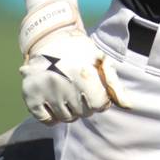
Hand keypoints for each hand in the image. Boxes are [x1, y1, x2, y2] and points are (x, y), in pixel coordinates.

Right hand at [19, 4, 127, 122]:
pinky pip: (47, 120)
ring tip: (68, 92)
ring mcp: (46, 90)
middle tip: (80, 88)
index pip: (99, 105)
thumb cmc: (80, 51)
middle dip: (86, 104)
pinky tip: (55, 102)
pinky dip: (52, 116)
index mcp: (84, 74)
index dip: (100, 99)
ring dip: (71, 110)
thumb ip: (114, 85)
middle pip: (84, 113)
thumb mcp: (100, 61)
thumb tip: (128, 106)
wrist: (50, 38)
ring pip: (66, 118)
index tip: (96, 90)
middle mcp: (64, 84)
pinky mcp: (31, 95)